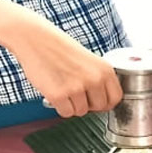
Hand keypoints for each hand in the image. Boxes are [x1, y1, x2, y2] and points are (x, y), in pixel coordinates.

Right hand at [6, 15, 122, 117]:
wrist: (36, 39)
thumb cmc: (61, 49)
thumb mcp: (91, 61)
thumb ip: (100, 79)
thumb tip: (103, 102)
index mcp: (105, 70)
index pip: (115, 98)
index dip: (105, 102)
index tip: (97, 100)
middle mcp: (94, 79)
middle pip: (99, 108)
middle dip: (88, 104)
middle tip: (76, 93)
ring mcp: (76, 88)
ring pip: (81, 112)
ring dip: (73, 105)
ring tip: (64, 89)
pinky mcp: (58, 95)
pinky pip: (66, 113)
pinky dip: (60, 107)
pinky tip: (56, 93)